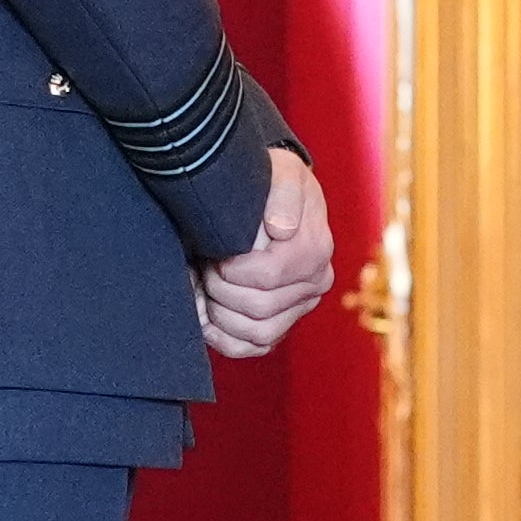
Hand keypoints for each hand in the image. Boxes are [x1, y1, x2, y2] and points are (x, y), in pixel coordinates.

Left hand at [197, 148, 336, 360]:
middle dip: (220, 290)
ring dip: (220, 315)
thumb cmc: (272, 181)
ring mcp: (299, 306)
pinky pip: (255, 348)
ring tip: (204, 287)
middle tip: (205, 266)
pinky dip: (225, 340)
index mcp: (315, 249)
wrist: (272, 195)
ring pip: (258, 334)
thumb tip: (281, 229)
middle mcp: (315, 283)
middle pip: (260, 308)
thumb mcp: (282, 171)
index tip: (214, 251)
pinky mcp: (283, 323)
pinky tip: (206, 318)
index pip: (269, 276)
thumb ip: (283, 193)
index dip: (231, 270)